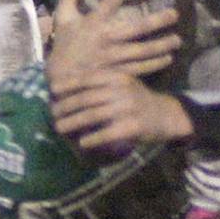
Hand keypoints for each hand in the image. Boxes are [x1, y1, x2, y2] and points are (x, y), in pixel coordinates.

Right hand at [46, 0, 181, 90]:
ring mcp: (114, 57)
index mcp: (93, 22)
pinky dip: (156, 63)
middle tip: (175, 14)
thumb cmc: (64, 46)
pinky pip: (141, 68)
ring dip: (162, 45)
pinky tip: (168, 58)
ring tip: (178, 40)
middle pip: (136, 28)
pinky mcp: (118, 72)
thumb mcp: (63, 18)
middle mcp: (106, 39)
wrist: (62, 79)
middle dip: (157, 20)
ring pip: (143, 50)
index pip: (110, 0)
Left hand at [51, 68, 191, 151]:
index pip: (87, 78)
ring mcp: (127, 108)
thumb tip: (67, 85)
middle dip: (65, 107)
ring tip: (59, 128)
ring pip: (92, 115)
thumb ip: (101, 82)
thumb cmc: (138, 98)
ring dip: (72, 123)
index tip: (52, 90)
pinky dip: (92, 138)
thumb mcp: (123, 82)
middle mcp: (121, 90)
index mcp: (117, 76)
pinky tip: (83, 142)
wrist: (167, 114)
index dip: (68, 84)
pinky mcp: (132, 127)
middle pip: (85, 98)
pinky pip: (106, 133)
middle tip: (53, 114)